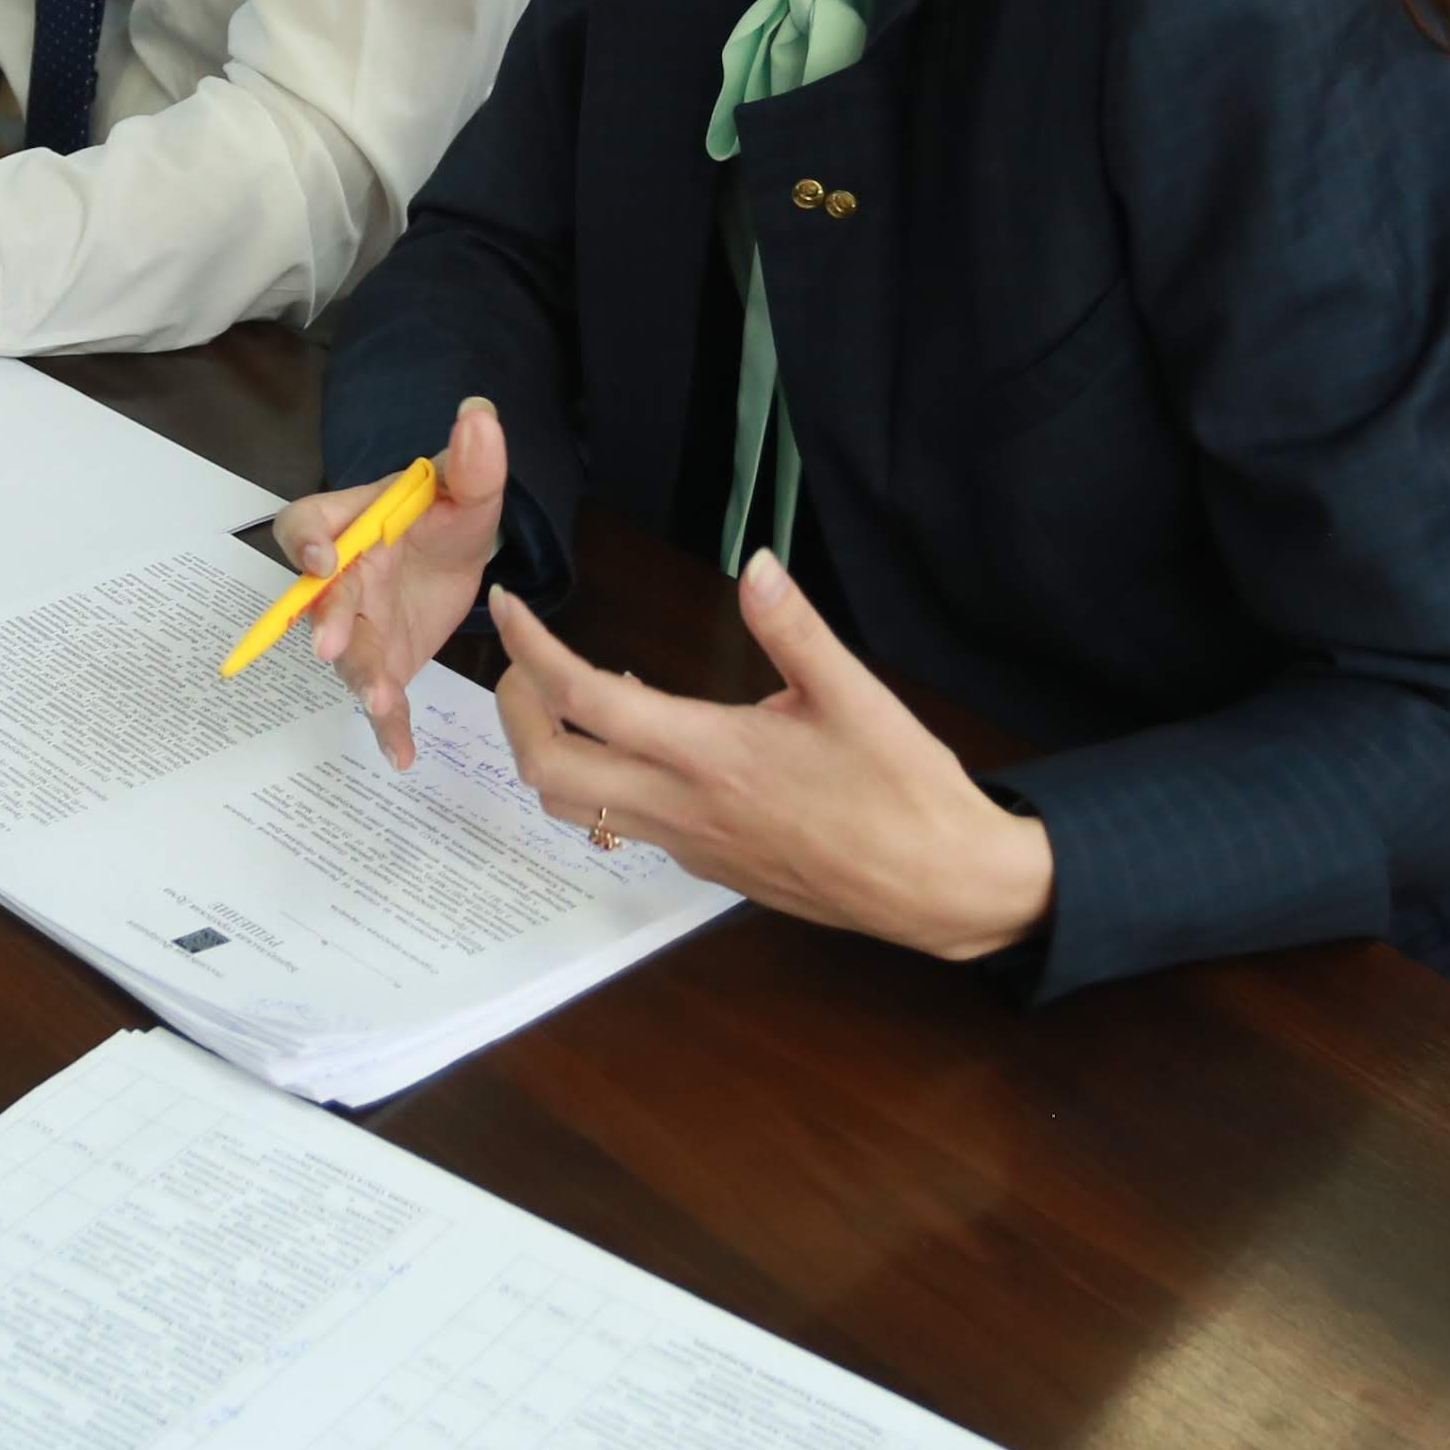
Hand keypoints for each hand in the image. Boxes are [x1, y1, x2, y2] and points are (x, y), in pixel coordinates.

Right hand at [281, 398, 511, 763]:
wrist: (460, 551)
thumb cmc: (446, 511)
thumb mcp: (470, 486)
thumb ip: (473, 459)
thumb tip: (480, 413)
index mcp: (352, 522)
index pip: (308, 523)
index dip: (309, 541)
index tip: (324, 557)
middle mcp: (343, 578)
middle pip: (322, 600)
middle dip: (328, 622)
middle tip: (332, 646)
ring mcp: (361, 627)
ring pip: (350, 656)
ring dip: (360, 679)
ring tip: (380, 701)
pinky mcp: (386, 664)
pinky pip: (381, 700)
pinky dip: (388, 729)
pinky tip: (401, 757)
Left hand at [487, 554, 1056, 960]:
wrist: (940, 886)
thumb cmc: (904, 791)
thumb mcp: (854, 694)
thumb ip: (794, 627)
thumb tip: (757, 563)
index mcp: (710, 754)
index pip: (585, 700)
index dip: (531, 650)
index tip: (509, 607)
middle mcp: (684, 807)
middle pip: (548, 772)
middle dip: (516, 713)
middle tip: (524, 663)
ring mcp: (692, 846)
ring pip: (578, 810)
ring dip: (551, 753)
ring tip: (573, 700)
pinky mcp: (711, 867)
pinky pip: (628, 826)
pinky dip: (606, 779)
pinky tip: (649, 743)